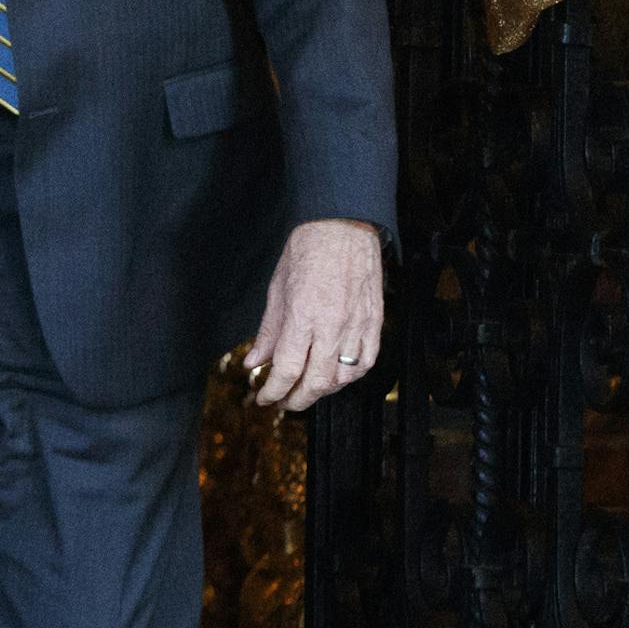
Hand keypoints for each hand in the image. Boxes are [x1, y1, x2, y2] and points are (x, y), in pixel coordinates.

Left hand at [244, 219, 383, 411]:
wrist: (344, 225)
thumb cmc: (308, 248)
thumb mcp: (277, 287)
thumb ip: (268, 330)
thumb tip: (254, 361)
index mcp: (302, 316)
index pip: (286, 370)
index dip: (272, 391)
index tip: (262, 398)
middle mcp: (331, 326)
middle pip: (315, 383)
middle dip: (296, 400)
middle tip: (282, 402)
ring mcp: (357, 326)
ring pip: (342, 378)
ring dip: (322, 391)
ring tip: (306, 389)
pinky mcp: (374, 322)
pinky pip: (366, 362)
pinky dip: (350, 376)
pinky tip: (336, 376)